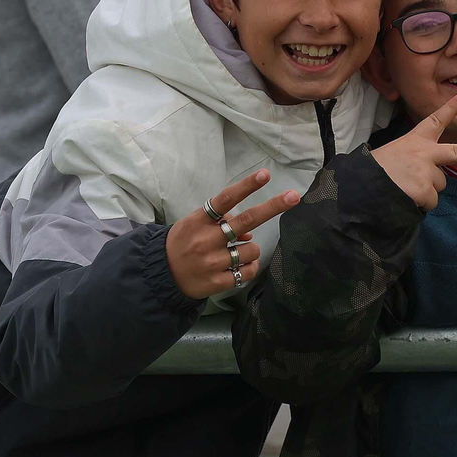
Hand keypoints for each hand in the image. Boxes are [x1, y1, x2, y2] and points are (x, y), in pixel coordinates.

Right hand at [166, 170, 300, 298]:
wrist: (162, 275)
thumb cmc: (184, 243)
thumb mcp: (194, 225)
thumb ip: (220, 221)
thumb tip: (250, 231)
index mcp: (198, 221)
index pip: (224, 200)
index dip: (246, 186)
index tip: (265, 175)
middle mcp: (206, 240)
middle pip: (246, 220)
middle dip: (273, 206)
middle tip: (294, 196)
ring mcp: (212, 262)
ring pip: (252, 249)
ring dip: (251, 249)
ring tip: (234, 252)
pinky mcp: (218, 282)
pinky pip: (248, 271)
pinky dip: (249, 266)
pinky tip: (236, 266)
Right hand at [370, 94, 456, 210]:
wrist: (361, 187)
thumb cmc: (375, 171)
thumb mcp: (394, 155)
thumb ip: (415, 159)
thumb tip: (431, 179)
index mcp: (415, 140)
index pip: (435, 121)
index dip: (451, 109)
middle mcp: (424, 152)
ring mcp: (427, 170)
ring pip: (439, 184)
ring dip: (426, 190)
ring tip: (405, 187)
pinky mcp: (425, 189)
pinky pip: (431, 201)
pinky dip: (420, 204)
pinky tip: (405, 197)